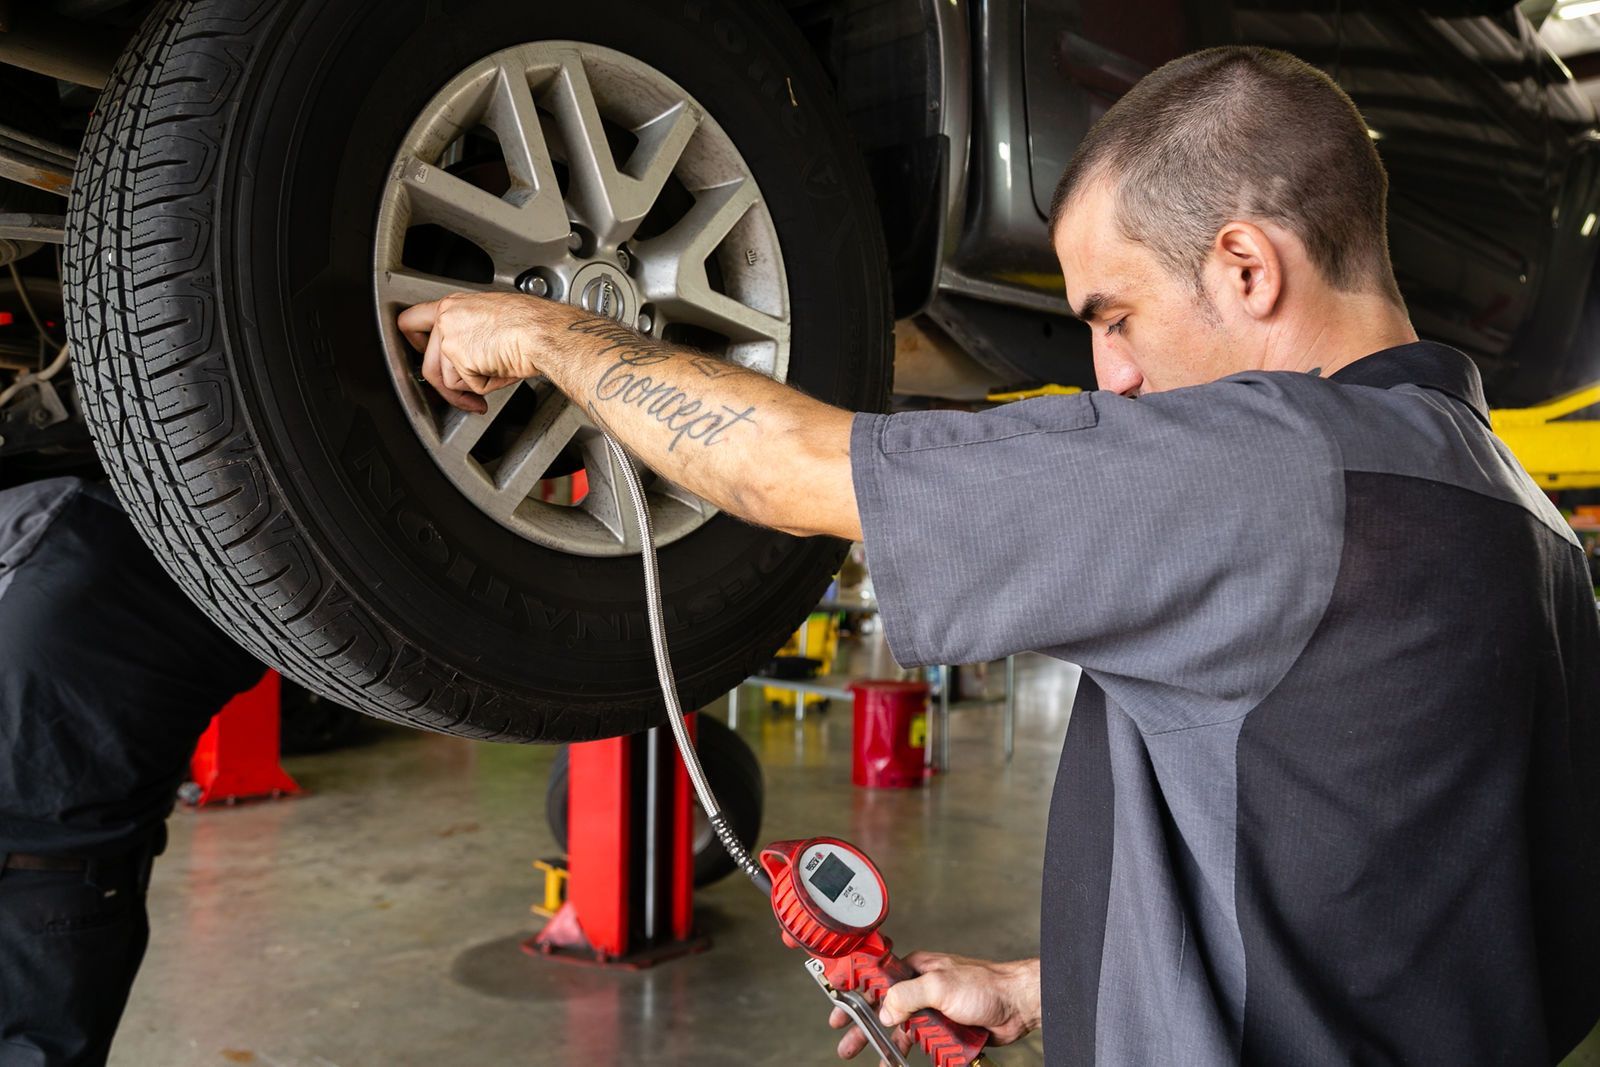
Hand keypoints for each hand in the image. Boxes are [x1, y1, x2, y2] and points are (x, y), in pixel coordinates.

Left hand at [397, 291, 580, 412]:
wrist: (542, 331)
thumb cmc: (531, 322)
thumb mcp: (492, 316)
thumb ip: (470, 330)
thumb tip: (470, 355)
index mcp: (453, 305)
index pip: (412, 321)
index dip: (415, 343)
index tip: (423, 353)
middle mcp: (446, 320)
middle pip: (428, 363)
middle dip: (445, 385)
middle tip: (462, 393)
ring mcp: (451, 340)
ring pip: (448, 380)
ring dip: (471, 387)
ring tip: (496, 375)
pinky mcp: (460, 361)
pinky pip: (469, 387)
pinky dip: (487, 387)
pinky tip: (502, 371)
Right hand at [829, 953, 1039, 1062]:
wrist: (1017, 1005)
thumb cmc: (986, 984)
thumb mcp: (940, 985)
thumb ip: (907, 995)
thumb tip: (885, 1011)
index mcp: (916, 968)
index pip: (878, 977)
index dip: (855, 992)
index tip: (839, 1007)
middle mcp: (922, 987)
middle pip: (884, 1007)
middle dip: (863, 1025)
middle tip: (846, 1042)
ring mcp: (933, 1008)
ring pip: (902, 1028)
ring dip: (886, 1044)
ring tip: (873, 1058)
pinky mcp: (945, 1028)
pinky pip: (921, 1042)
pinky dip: (909, 1053)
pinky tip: (899, 1061)